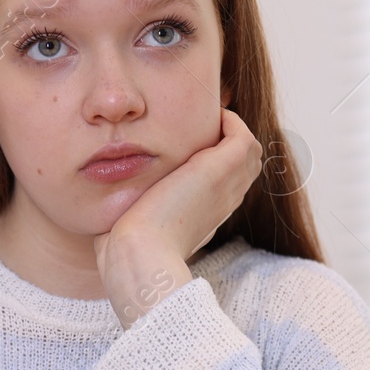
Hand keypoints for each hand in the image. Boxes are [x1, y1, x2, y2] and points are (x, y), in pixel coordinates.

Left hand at [94, 108, 262, 326]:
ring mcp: (225, 187)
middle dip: (228, 138)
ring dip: (231, 127)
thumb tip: (120, 205)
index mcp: (208, 215)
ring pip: (249, 150)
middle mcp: (223, 201)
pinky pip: (242, 137)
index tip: (192, 141)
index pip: (228, 182)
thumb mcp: (139, 226)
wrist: (140, 254)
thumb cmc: (130, 248)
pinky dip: (230, 121)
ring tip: (205, 116)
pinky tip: (206, 116)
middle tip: (202, 123)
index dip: (217, 159)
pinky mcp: (219, 171)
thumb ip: (140, 212)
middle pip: (246, 164)